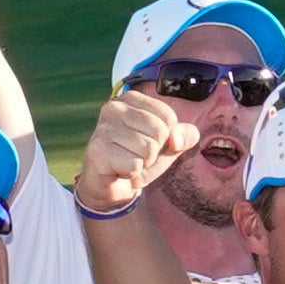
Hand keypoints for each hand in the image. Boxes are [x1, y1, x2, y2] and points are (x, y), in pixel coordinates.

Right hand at [79, 86, 193, 216]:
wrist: (110, 184)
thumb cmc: (139, 158)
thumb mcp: (168, 144)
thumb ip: (185, 135)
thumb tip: (176, 139)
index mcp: (131, 99)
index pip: (169, 117)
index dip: (166, 137)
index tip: (147, 141)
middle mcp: (114, 108)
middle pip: (160, 132)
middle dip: (155, 151)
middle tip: (137, 155)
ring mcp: (104, 127)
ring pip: (148, 149)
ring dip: (143, 163)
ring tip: (128, 161)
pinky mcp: (99, 150)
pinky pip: (135, 165)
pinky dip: (133, 173)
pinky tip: (120, 169)